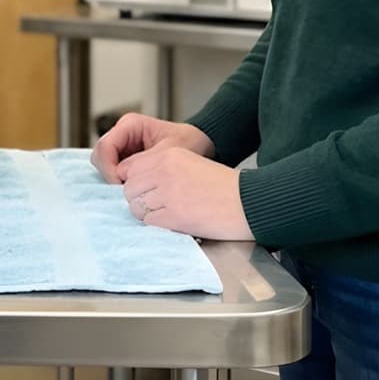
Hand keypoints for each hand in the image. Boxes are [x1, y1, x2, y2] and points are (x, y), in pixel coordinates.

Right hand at [91, 113, 215, 183]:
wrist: (202, 145)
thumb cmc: (189, 143)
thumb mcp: (169, 153)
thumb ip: (144, 163)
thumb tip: (121, 177)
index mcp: (130, 124)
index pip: (105, 147)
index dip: (109, 168)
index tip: (121, 185)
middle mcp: (122, 134)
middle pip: (100, 156)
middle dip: (109, 175)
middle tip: (126, 191)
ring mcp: (123, 147)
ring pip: (104, 165)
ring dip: (114, 180)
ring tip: (133, 190)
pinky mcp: (126, 160)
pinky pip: (114, 172)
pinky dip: (121, 182)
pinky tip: (135, 190)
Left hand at [119, 146, 252, 240]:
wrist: (249, 201)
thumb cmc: (224, 186)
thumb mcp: (191, 164)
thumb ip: (164, 169)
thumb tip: (138, 184)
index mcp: (168, 154)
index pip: (131, 168)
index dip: (135, 182)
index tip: (144, 190)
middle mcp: (164, 170)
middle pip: (130, 188)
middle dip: (138, 198)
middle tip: (155, 206)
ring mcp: (167, 193)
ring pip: (136, 206)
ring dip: (147, 213)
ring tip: (166, 214)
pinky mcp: (173, 215)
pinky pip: (148, 222)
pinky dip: (157, 224)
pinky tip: (172, 221)